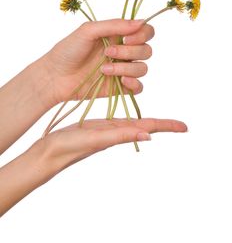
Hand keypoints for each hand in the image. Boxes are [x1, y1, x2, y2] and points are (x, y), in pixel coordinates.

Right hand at [0, 117, 186, 216]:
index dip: (166, 126)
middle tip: (180, 125)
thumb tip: (148, 135)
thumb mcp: (96, 139)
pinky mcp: (97, 126)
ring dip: (149, 121)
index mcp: (119, 134)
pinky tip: (130, 117)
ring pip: (133, 122)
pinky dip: (128, 115)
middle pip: (145, 125)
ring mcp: (107, 129)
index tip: (185, 127)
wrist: (50, 152)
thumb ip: (120, 136)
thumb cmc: (70, 147)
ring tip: (161, 121)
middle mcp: (116, 132)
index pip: (148, 128)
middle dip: (163, 124)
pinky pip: (118, 119)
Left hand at [43, 19, 153, 103]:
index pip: (145, 31)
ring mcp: (122, 70)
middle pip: (146, 50)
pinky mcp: (120, 87)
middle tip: (108, 52)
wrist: (55, 76)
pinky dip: (134, 84)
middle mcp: (124, 52)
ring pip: (142, 68)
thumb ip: (114, 25)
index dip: (143, 34)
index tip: (127, 39)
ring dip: (126, 68)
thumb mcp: (88, 31)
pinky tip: (121, 81)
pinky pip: (139, 87)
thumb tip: (141, 22)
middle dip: (130, 51)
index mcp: (118, 36)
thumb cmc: (68, 50)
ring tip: (104, 69)